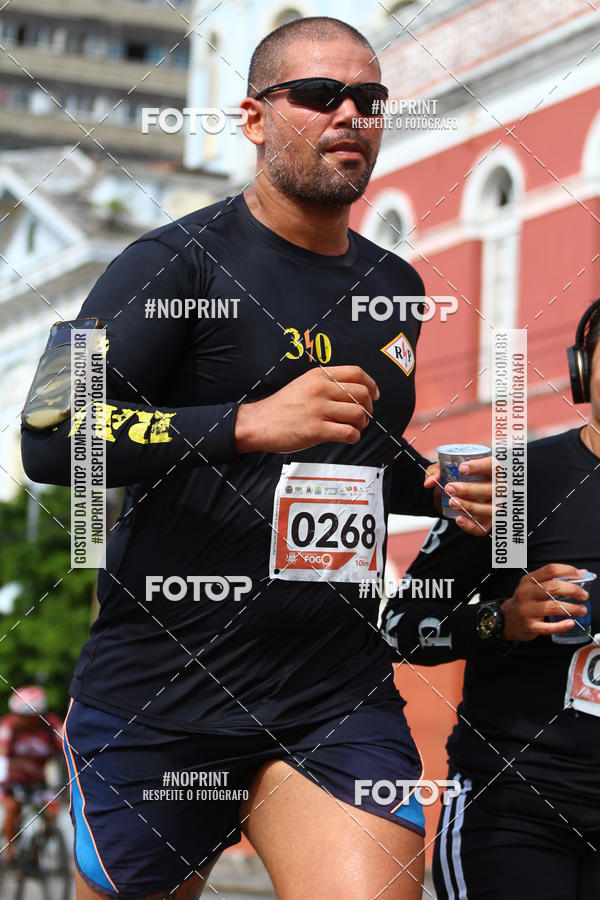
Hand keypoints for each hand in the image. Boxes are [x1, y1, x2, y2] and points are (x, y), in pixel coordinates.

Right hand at [235, 366, 378, 453]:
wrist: (259, 423)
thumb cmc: (282, 406)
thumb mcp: (304, 384)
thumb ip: (327, 384)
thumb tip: (355, 392)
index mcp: (319, 375)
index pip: (357, 373)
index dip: (372, 385)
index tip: (374, 395)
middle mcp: (320, 389)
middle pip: (363, 394)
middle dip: (369, 408)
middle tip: (363, 417)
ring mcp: (318, 409)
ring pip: (359, 414)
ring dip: (362, 424)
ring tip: (354, 428)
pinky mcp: (316, 430)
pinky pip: (348, 432)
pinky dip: (354, 437)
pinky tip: (348, 437)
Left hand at [423, 456, 494, 535]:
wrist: (451, 493)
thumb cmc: (453, 476)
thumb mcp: (443, 470)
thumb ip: (435, 472)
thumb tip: (429, 483)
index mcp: (490, 471)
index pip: (492, 466)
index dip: (480, 466)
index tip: (461, 468)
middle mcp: (497, 489)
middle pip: (491, 490)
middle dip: (469, 490)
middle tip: (449, 488)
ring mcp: (494, 506)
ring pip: (489, 510)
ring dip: (470, 507)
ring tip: (452, 503)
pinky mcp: (487, 522)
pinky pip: (482, 528)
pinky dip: (471, 526)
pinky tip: (459, 520)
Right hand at [501, 564, 589, 641]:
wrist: (508, 619)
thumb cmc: (526, 601)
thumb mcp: (534, 586)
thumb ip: (555, 579)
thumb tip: (582, 574)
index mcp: (528, 580)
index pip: (550, 570)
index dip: (567, 571)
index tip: (580, 575)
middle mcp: (526, 593)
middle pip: (553, 587)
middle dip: (573, 590)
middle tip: (583, 595)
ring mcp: (527, 610)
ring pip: (553, 607)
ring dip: (572, 608)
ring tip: (582, 610)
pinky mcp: (530, 625)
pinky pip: (548, 627)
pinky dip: (561, 626)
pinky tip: (570, 623)